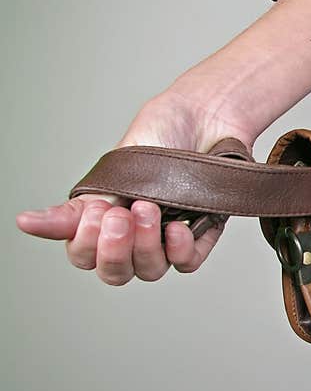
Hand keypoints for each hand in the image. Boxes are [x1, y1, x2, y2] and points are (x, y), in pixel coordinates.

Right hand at [16, 92, 254, 284]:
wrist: (204, 117)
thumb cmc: (157, 139)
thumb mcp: (109, 174)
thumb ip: (75, 207)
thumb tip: (26, 223)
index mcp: (106, 223)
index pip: (86, 256)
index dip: (86, 243)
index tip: (96, 211)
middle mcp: (135, 237)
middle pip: (116, 272)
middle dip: (114, 249)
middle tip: (120, 216)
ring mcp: (168, 239)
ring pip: (151, 270)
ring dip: (146, 245)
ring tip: (149, 209)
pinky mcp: (202, 235)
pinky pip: (187, 263)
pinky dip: (180, 250)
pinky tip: (177, 227)